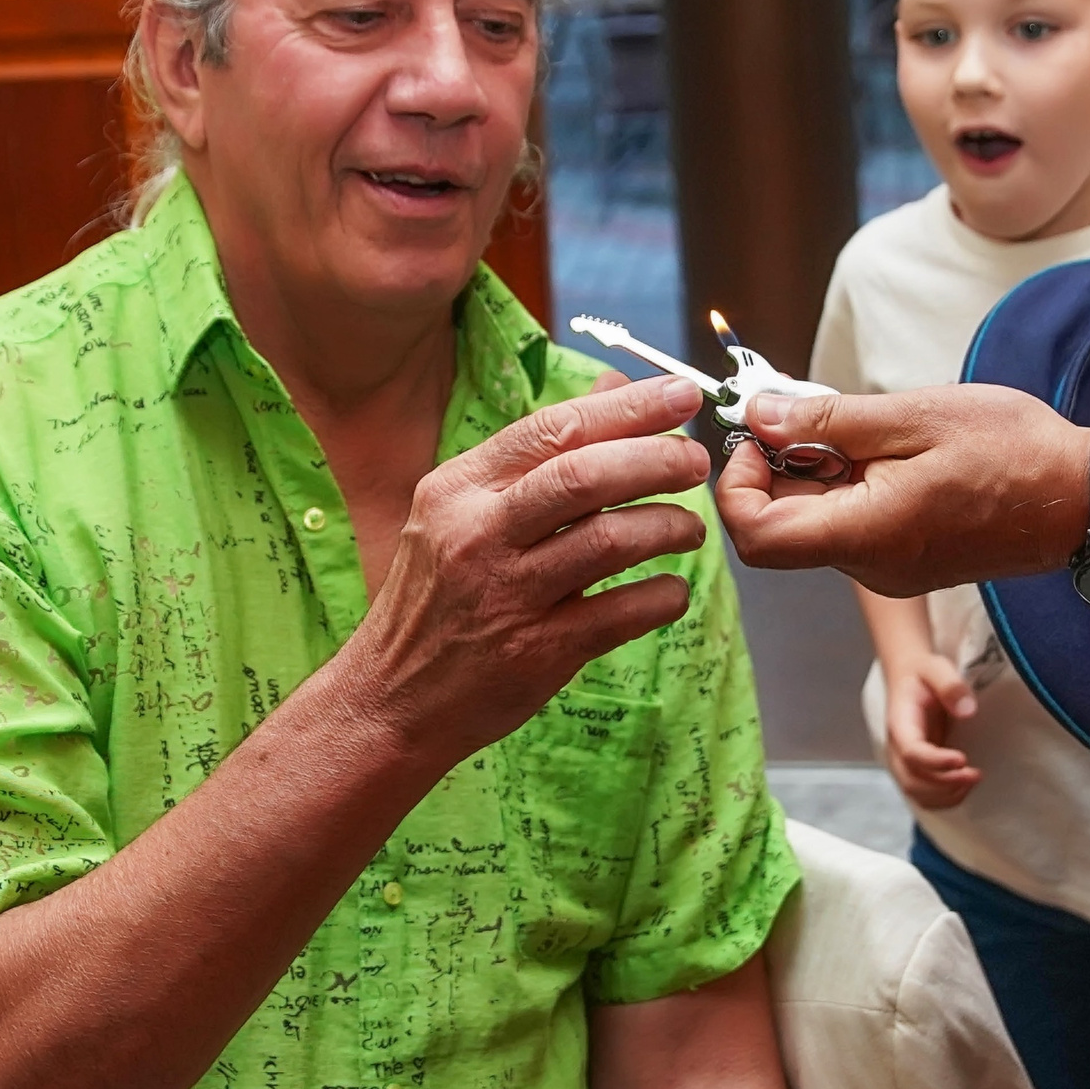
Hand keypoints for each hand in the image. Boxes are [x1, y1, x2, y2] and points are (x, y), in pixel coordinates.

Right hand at [351, 373, 709, 760]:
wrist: (392, 698)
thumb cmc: (436, 598)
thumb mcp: (462, 512)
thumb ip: (537, 455)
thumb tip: (611, 390)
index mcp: (459, 489)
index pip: (553, 429)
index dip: (629, 409)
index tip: (681, 395)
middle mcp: (479, 535)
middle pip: (585, 476)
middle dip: (657, 460)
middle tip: (696, 462)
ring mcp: (508, 595)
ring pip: (610, 540)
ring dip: (668, 527)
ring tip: (689, 529)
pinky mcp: (538, 652)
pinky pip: (622, 613)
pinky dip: (662, 596)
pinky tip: (671, 591)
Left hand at [714, 385, 1089, 596]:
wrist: (1084, 496)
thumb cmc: (1013, 450)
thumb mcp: (914, 416)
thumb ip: (828, 422)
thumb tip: (759, 418)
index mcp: (868, 534)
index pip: (755, 536)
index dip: (738, 485)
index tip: (762, 436)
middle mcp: (872, 567)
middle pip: (780, 528)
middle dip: (777, 468)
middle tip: (811, 413)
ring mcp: (890, 569)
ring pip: (815, 525)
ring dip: (815, 474)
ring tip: (860, 428)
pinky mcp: (907, 560)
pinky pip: (851, 527)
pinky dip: (845, 487)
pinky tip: (883, 450)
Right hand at [882, 653, 979, 806]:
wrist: (909, 677)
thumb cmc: (923, 674)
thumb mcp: (936, 668)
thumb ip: (950, 686)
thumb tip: (968, 711)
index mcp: (900, 724)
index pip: (911, 752)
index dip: (935, 762)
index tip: (962, 759)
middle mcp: (896, 748)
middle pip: (911, 780)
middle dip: (944, 784)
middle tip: (975, 773)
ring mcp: (903, 762)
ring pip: (916, 793)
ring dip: (946, 794)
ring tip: (974, 778)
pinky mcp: (915, 769)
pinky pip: (923, 795)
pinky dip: (944, 798)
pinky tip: (965, 785)